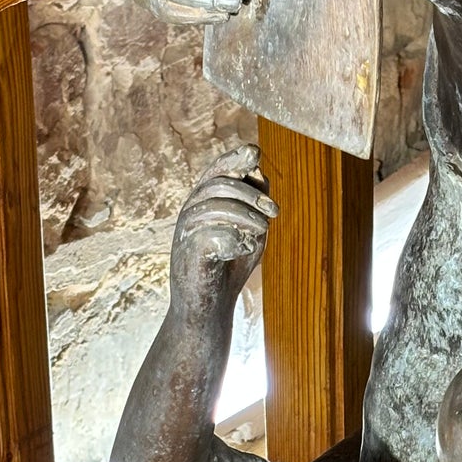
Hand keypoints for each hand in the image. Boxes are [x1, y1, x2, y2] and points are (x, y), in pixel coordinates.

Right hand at [169, 148, 277, 319]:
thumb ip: (257, 203)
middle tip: (275, 212)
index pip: (217, 170)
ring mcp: (186, 233)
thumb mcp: (251, 230)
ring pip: (215, 206)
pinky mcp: (188, 255)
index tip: (255, 154)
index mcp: (204, 202)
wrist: (210, 307)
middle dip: (252, 194)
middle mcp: (191, 212)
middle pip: (219, 185)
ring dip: (247, 216)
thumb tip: (258, 170)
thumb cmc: (230, 267)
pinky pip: (210, 234)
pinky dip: (235, 239)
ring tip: (263, 231)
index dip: (235, 158)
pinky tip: (246, 248)